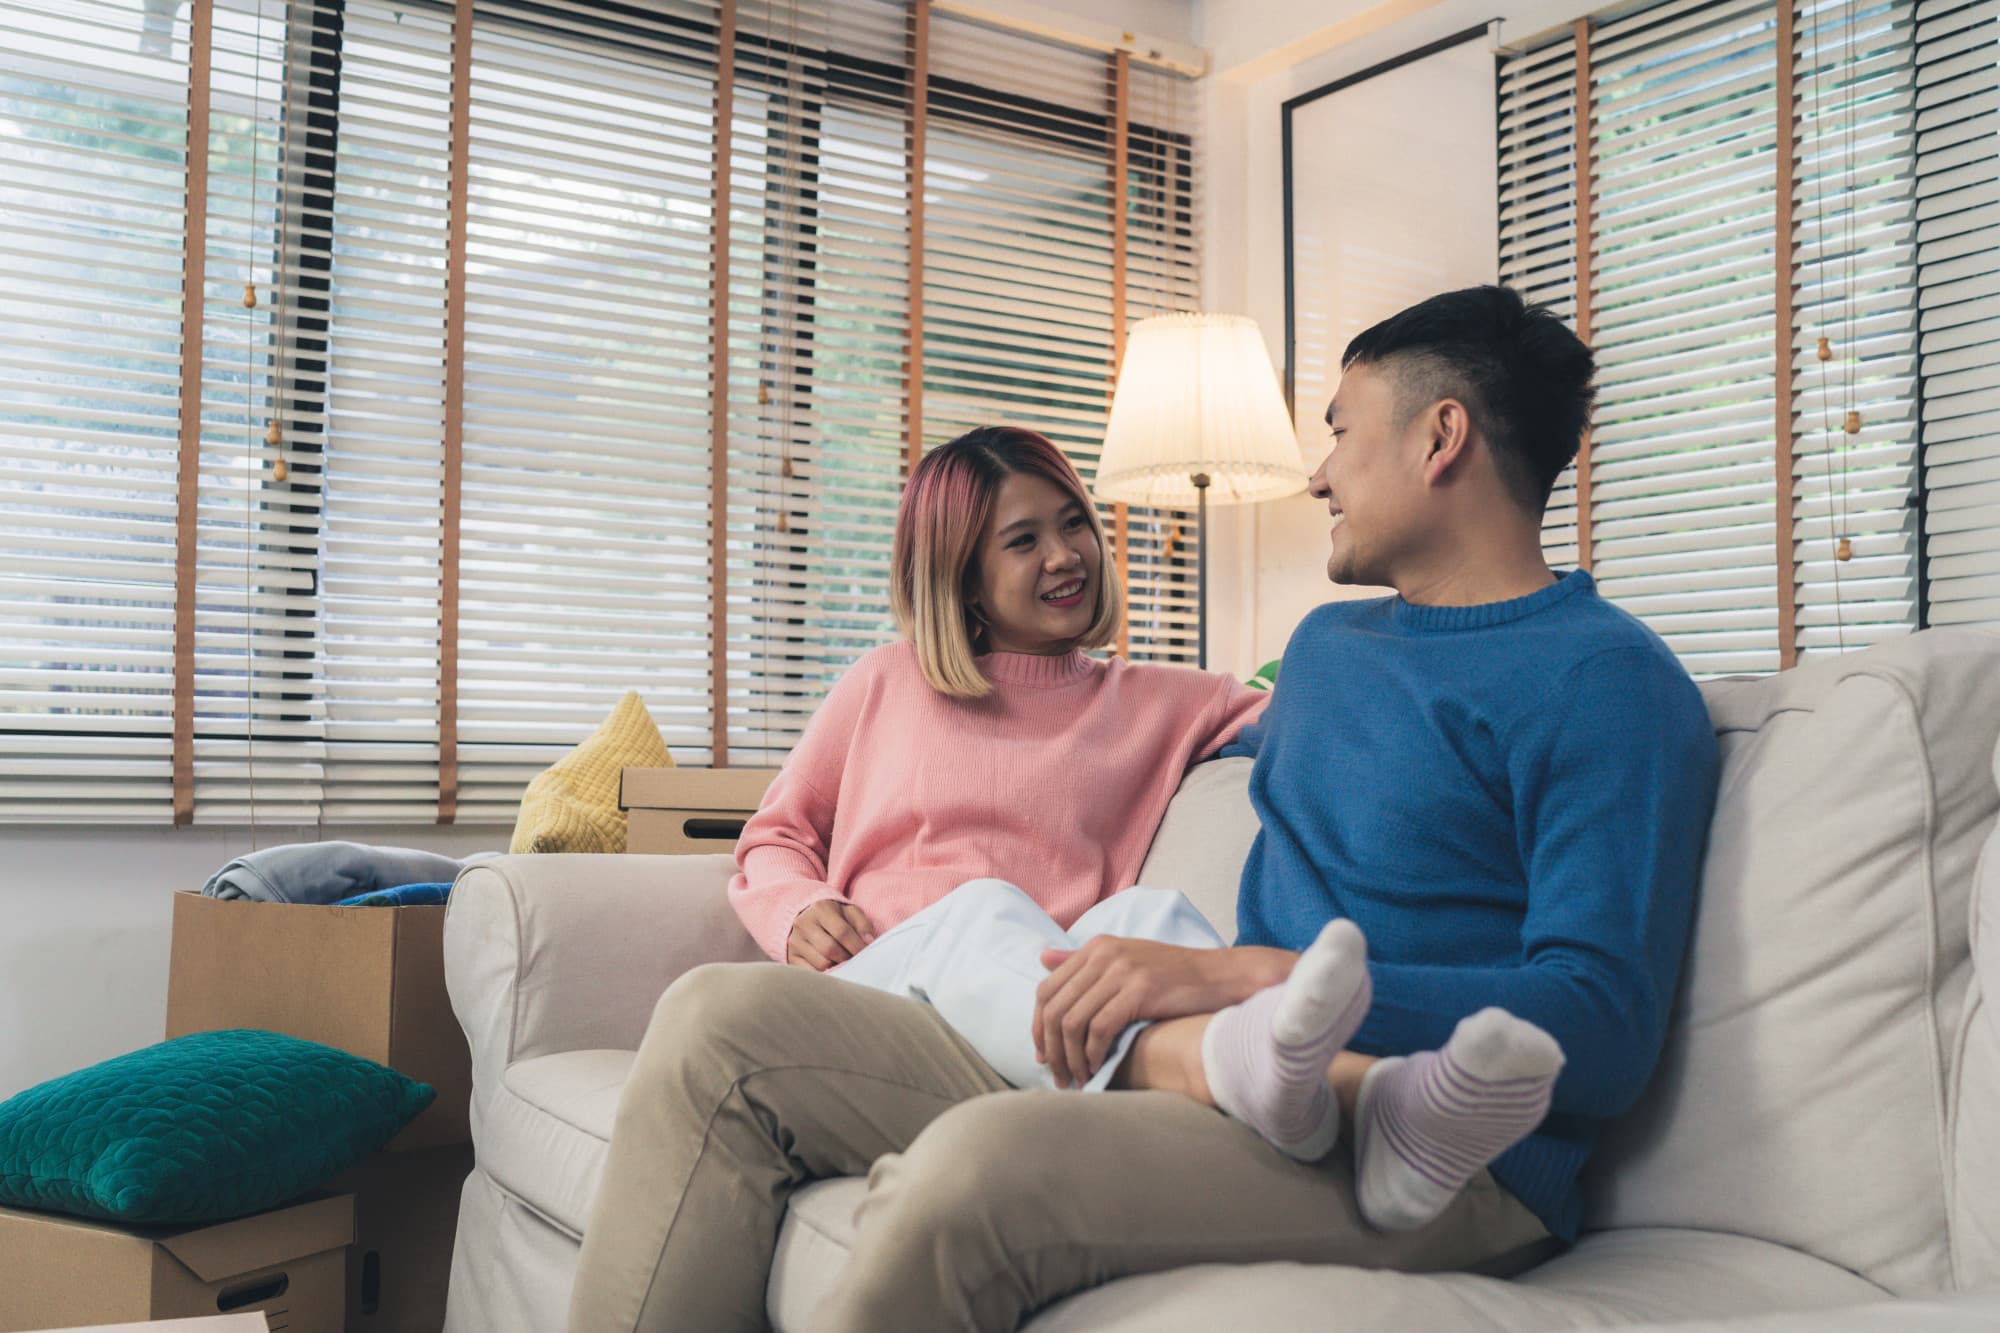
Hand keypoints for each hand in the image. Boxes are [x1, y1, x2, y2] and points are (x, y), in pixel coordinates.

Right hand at [785, 899, 875, 969]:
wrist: (805, 916)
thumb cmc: (834, 916)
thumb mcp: (850, 912)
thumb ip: (863, 924)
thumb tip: (869, 942)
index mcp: (821, 909)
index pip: (842, 932)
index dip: (857, 946)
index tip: (866, 954)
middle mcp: (804, 923)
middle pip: (830, 949)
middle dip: (847, 958)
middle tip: (855, 960)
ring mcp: (795, 941)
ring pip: (820, 963)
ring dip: (836, 966)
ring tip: (843, 962)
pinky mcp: (790, 956)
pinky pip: (810, 972)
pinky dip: (824, 974)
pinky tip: (831, 969)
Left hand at [1032, 937, 1227, 1089]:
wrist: (1219, 976)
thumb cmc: (1173, 975)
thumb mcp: (1125, 958)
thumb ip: (1082, 961)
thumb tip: (1042, 959)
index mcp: (1095, 947)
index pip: (1046, 990)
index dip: (1039, 1028)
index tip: (1045, 1056)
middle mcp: (1103, 955)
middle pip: (1055, 1009)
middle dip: (1052, 1049)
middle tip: (1059, 1076)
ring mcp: (1121, 970)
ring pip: (1073, 1022)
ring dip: (1071, 1058)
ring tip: (1078, 1079)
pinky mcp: (1139, 990)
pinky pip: (1100, 1029)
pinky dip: (1093, 1054)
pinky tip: (1098, 1069)